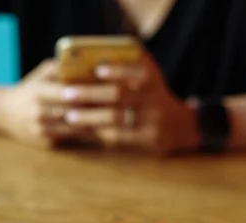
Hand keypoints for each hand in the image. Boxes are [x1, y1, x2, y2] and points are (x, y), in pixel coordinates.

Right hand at [0, 59, 121, 148]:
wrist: (4, 113)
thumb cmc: (29, 89)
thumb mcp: (41, 73)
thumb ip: (62, 67)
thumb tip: (91, 62)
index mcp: (37, 92)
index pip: (66, 92)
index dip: (87, 92)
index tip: (108, 88)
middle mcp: (39, 113)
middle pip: (75, 111)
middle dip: (98, 108)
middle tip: (121, 103)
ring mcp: (42, 131)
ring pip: (76, 128)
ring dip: (98, 123)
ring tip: (119, 117)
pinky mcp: (46, 144)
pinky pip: (73, 138)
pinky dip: (90, 133)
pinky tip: (106, 128)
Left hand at [66, 52, 199, 154]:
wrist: (178, 126)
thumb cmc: (149, 96)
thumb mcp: (145, 76)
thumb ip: (125, 65)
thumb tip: (88, 61)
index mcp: (150, 77)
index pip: (137, 69)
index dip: (118, 69)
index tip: (97, 69)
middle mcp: (153, 96)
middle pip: (118, 94)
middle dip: (90, 93)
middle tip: (67, 93)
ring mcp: (152, 119)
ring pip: (115, 118)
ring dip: (89, 116)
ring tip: (70, 115)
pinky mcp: (148, 138)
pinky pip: (119, 136)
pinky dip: (98, 132)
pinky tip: (82, 129)